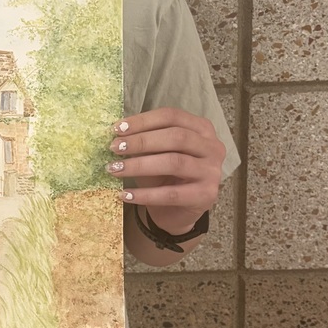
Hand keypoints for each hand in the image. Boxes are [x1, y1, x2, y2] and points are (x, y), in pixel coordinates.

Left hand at [106, 107, 224, 233]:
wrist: (177, 211)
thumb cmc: (165, 175)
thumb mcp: (155, 153)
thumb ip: (144, 140)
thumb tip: (117, 132)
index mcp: (201, 128)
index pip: (171, 116)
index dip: (143, 121)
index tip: (116, 129)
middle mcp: (212, 146)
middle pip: (176, 137)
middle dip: (141, 141)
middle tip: (114, 147)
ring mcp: (212, 171)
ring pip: (174, 162)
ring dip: (139, 165)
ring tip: (115, 169)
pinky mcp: (206, 195)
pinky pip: (171, 194)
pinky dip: (145, 194)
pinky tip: (125, 195)